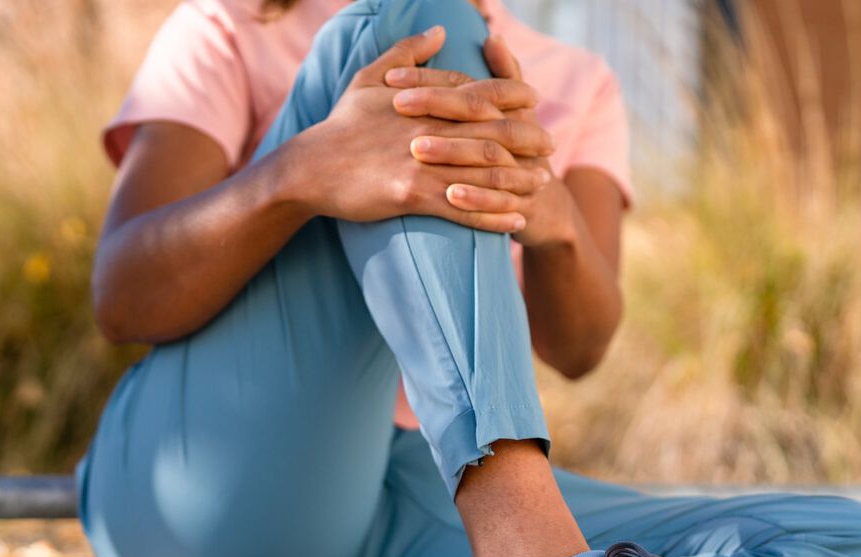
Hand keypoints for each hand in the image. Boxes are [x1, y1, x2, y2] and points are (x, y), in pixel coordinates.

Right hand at [287, 26, 553, 232]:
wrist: (309, 168)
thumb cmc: (340, 125)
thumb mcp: (369, 78)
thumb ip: (408, 52)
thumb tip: (440, 30)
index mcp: (424, 101)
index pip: (481, 92)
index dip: (514, 95)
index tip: (534, 100)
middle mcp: (430, 129)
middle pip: (494, 131)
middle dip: (529, 138)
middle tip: (552, 145)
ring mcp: (423, 163)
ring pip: (485, 171)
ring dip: (520, 180)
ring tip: (542, 186)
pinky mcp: (412, 195)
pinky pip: (464, 208)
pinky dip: (493, 216)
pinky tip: (514, 222)